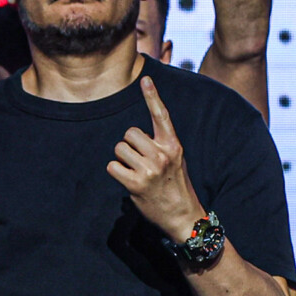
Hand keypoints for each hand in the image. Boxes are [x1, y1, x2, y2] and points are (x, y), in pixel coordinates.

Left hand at [107, 77, 203, 239]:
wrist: (183, 216)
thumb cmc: (176, 185)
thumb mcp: (176, 159)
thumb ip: (161, 144)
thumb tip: (136, 134)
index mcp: (173, 145)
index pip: (161, 115)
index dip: (152, 96)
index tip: (145, 79)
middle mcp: (162, 154)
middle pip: (129, 133)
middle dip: (129, 145)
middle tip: (139, 161)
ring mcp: (149, 169)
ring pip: (120, 148)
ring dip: (122, 159)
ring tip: (135, 171)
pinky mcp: (136, 184)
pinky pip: (112, 166)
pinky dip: (116, 172)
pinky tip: (128, 180)